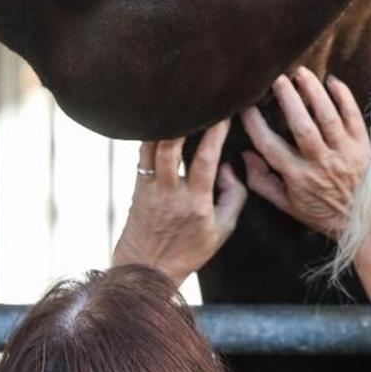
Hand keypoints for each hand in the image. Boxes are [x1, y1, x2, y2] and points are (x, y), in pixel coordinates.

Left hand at [111, 120, 247, 286]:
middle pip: (171, 146)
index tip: (223, 112)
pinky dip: (150, 137)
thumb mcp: (223, 230)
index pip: (206, 158)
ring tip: (174, 107)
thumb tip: (228, 166)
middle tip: (195, 101)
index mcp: (196, 202)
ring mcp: (150, 189)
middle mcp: (171, 192)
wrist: (147, 270)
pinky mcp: (136, 188)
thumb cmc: (189, 251)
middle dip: (183, 120)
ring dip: (163, 125)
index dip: (215, 132)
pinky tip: (159, 124)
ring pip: (151, 147)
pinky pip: (142, 156)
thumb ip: (234, 196)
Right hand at [240, 68, 370, 297]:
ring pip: (327, 116)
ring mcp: (344, 153)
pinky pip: (353, 116)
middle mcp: (321, 163)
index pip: (270, 146)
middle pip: (302, 126)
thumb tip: (244, 154)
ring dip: (314, 91)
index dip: (255, 124)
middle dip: (288, 99)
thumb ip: (262, 181)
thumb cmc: (323, 213)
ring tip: (301, 73)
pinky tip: (332, 81)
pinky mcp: (363, 145)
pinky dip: (344, 96)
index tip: (246, 106)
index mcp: (298, 178)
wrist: (367, 222)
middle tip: (276, 79)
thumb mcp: (287, 205)